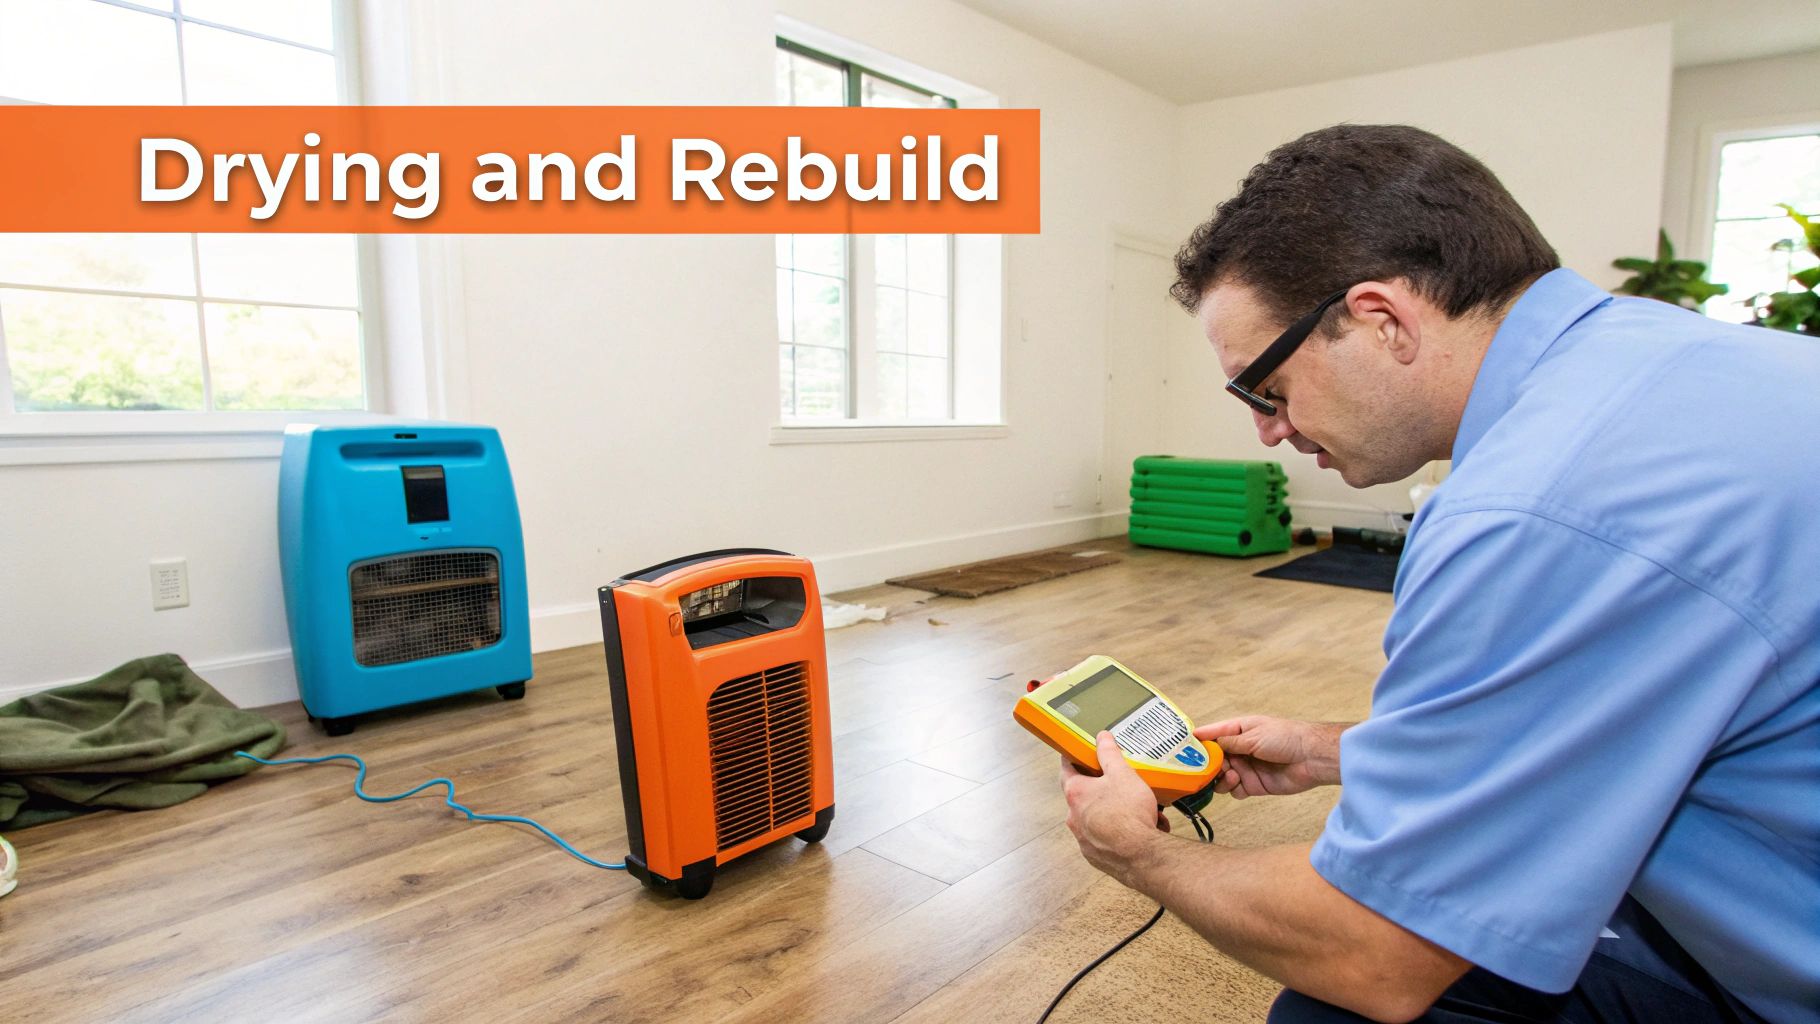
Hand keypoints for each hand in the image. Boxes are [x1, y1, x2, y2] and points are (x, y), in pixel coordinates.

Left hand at [1060, 732, 1168, 882]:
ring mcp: (1083, 838)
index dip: (1073, 759)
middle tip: (1120, 783)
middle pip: (1083, 795)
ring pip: (1096, 818)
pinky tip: (1139, 830)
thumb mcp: (1123, 774)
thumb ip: (1110, 754)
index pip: (1066, 769)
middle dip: (1102, 789)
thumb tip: (1102, 738)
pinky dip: (1118, 833)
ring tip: (1141, 811)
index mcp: (1076, 793)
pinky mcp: (1095, 855)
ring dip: (1114, 812)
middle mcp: (1074, 817)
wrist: (1141, 857)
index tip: (1079, 753)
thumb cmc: (1129, 814)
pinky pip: (1105, 838)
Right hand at [1197, 716, 1347, 798]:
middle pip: (1212, 759)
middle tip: (1206, 769)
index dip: (1197, 741)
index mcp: (1237, 731)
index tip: (1182, 748)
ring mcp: (1245, 768)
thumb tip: (1207, 742)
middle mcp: (1238, 750)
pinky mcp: (1253, 785)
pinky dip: (1232, 788)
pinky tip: (1239, 783)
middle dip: (1207, 765)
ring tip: (1231, 774)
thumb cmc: (1286, 738)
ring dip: (1220, 777)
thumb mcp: (1254, 735)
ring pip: (1220, 777)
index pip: (1211, 735)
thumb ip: (1230, 741)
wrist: (1312, 758)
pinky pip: (1234, 790)